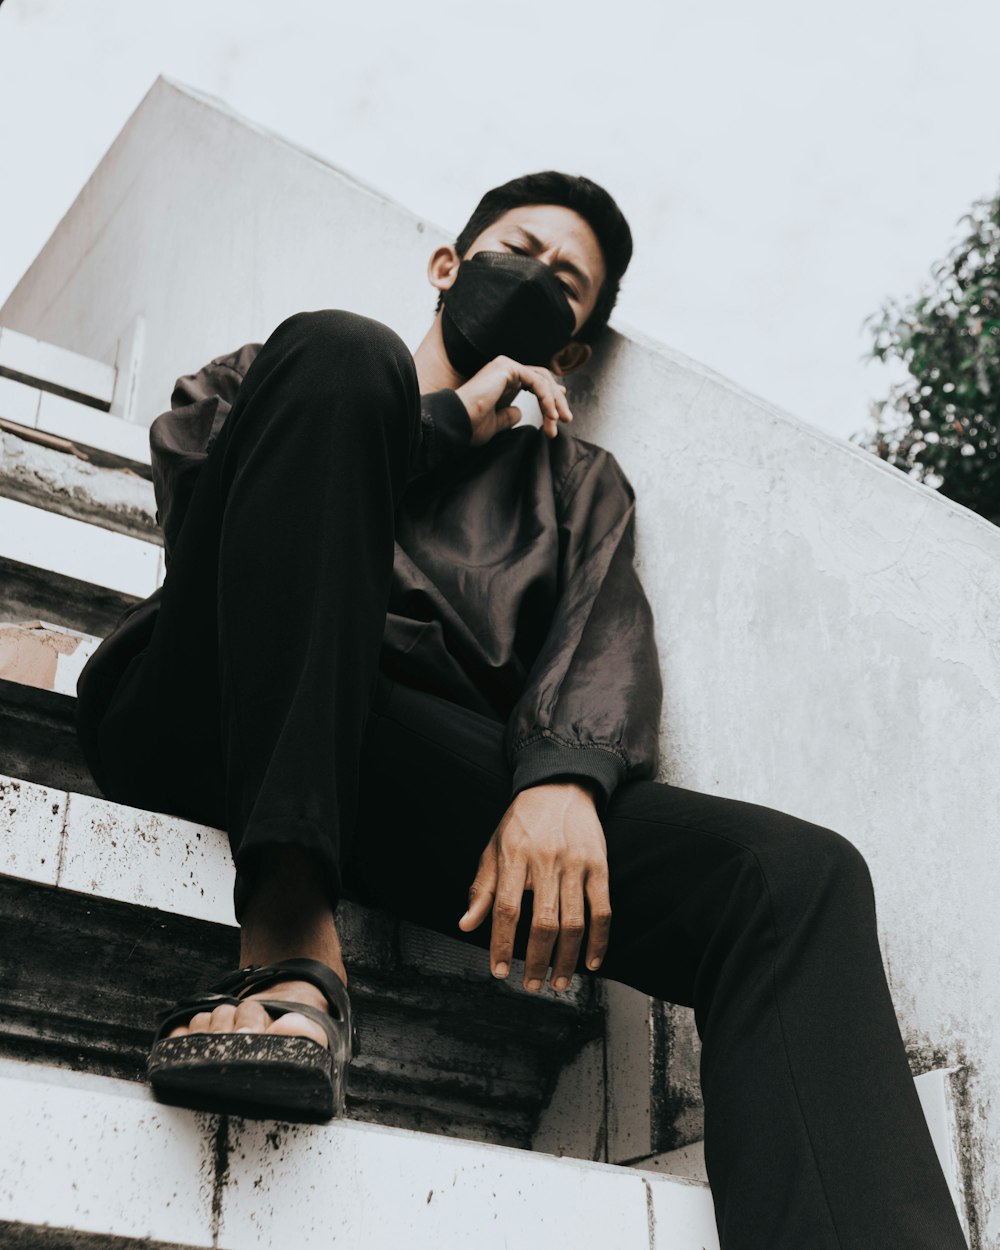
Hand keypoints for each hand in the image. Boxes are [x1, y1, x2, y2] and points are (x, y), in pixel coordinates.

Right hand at [455, 356, 573, 445]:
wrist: (457, 422)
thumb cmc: (470, 425)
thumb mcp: (495, 423)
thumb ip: (509, 416)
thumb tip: (520, 413)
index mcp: (502, 380)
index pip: (534, 382)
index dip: (550, 396)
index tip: (560, 414)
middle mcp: (504, 369)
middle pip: (542, 379)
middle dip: (557, 400)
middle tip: (566, 419)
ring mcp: (505, 366)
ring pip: (542, 380)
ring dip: (555, 401)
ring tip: (560, 421)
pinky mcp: (508, 368)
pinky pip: (537, 382)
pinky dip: (547, 398)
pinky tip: (550, 415)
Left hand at [458, 781, 611, 991]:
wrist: (560, 787)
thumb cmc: (522, 823)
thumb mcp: (493, 847)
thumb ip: (483, 889)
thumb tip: (467, 925)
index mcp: (514, 856)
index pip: (507, 909)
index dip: (502, 944)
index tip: (499, 971)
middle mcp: (546, 861)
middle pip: (543, 922)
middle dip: (537, 961)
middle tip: (532, 985)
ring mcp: (576, 864)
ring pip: (575, 923)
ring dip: (567, 960)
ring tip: (558, 983)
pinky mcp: (600, 866)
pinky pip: (602, 911)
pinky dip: (599, 941)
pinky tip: (591, 963)